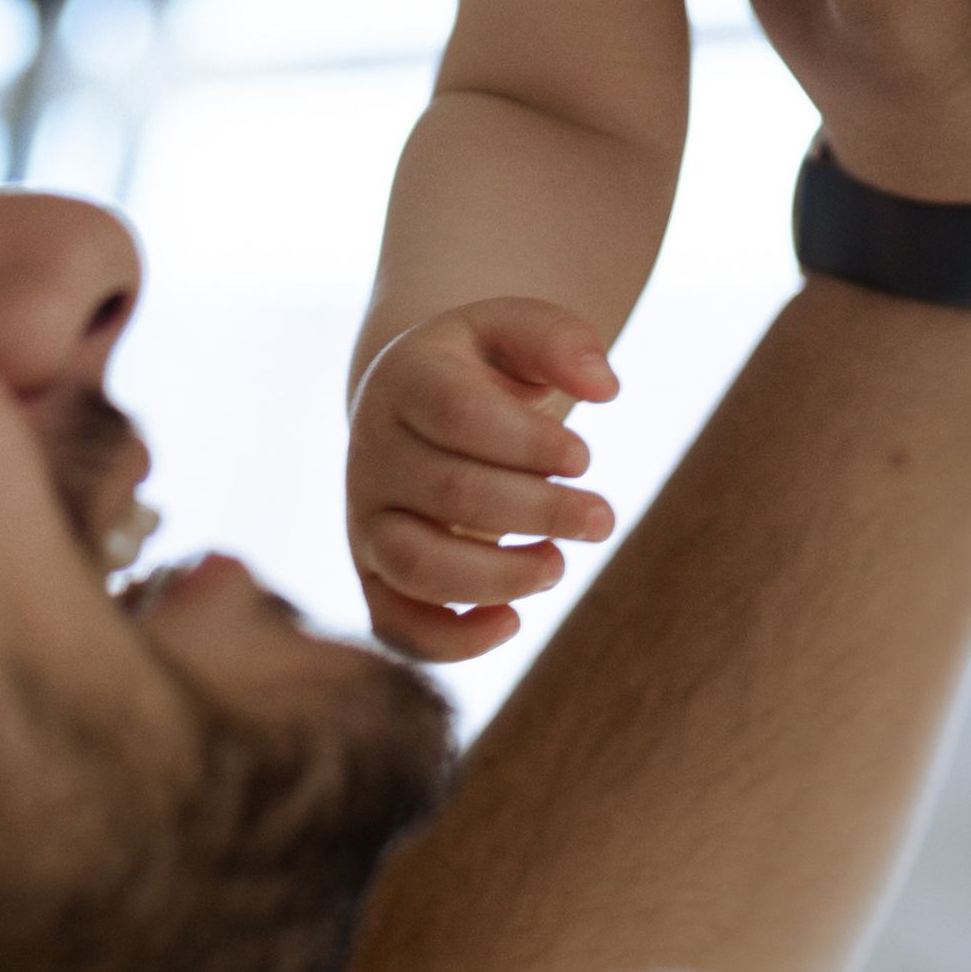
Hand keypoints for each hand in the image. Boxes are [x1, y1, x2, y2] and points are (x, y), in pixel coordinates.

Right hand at [347, 298, 619, 662]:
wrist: (414, 411)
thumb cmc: (478, 370)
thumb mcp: (513, 329)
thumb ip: (560, 338)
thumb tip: (605, 388)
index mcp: (404, 378)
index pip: (459, 413)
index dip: (529, 442)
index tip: (585, 458)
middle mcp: (373, 450)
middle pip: (451, 491)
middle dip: (541, 511)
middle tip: (602, 518)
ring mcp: (365, 517)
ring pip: (417, 565)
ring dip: (500, 577)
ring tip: (557, 565)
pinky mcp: (372, 574)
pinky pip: (395, 626)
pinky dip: (452, 642)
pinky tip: (513, 622)